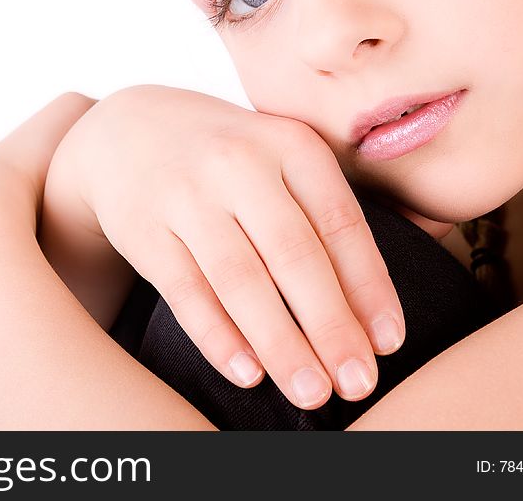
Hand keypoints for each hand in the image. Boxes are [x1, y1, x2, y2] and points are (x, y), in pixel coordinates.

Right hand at [41, 84, 404, 409]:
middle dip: (331, 326)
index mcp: (288, 144)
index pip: (341, 223)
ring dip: (280, 343)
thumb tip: (394, 286)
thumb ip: (328, 203)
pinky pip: (186, 290)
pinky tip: (247, 373)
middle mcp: (238, 163)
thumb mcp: (278, 154)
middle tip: (358, 383)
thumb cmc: (225, 155)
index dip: (369, 287)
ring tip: (311, 393)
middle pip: (294, 255)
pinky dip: (218, 335)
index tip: (389, 342)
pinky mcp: (145, 228)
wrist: (128, 130)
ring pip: (240, 280)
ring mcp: (186, 195)